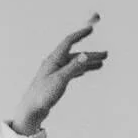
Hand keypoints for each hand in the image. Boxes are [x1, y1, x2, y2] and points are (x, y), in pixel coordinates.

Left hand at [10, 14, 106, 133]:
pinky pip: (71, 71)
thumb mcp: (60, 80)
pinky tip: (87, 70)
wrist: (31, 109)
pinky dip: (81, 70)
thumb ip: (73, 67)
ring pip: (75, 64)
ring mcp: (55, 72)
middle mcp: (54, 63)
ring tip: (102, 63)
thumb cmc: (43, 94)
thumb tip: (85, 55)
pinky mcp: (56, 80)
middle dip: (91, 54)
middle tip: (105, 54)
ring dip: (88, 62)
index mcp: (54, 59)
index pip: (68, 42)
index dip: (80, 34)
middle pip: (75, 54)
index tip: (91, 28)